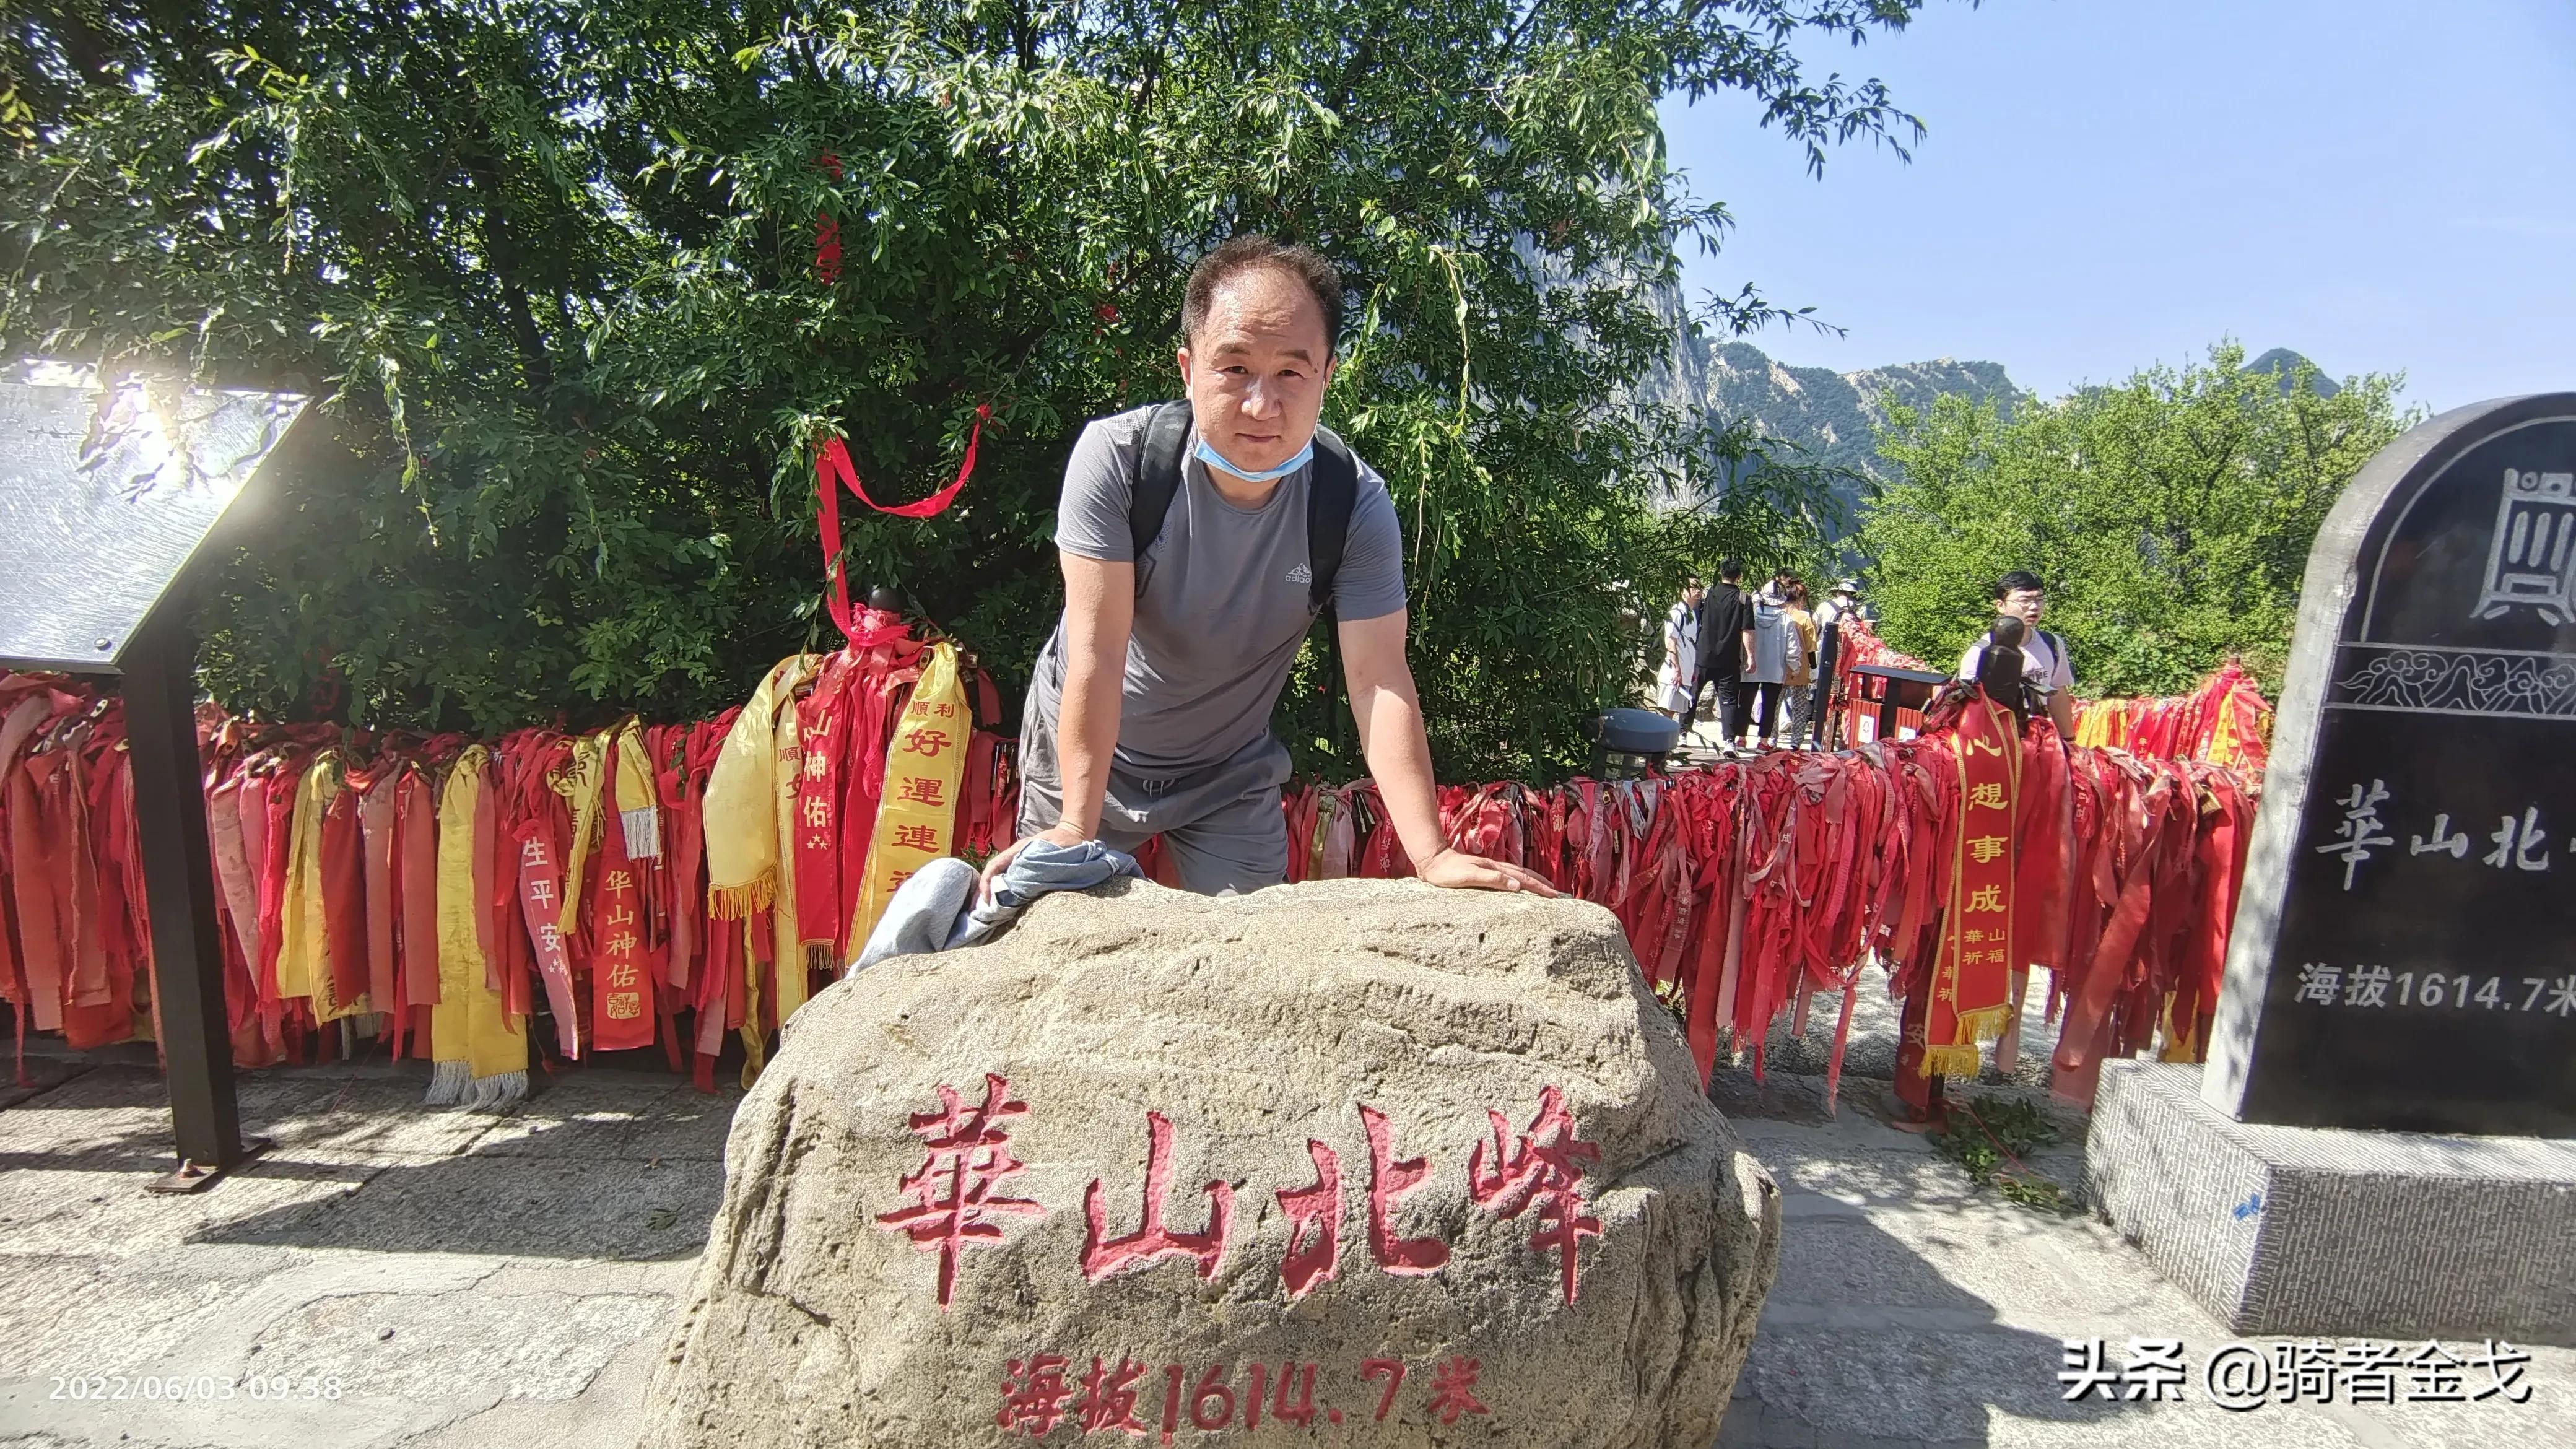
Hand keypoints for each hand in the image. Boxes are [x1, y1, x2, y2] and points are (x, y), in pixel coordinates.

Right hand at [978, 821, 1090, 904]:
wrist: (1073, 834)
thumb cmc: (1065, 840)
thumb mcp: (1055, 847)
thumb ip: (1044, 859)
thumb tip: (1029, 879)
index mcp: (1019, 849)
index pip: (995, 865)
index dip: (987, 882)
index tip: (987, 899)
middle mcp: (1016, 856)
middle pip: (993, 873)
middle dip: (984, 891)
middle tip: (979, 910)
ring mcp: (1020, 862)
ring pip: (1000, 878)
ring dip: (992, 893)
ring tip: (987, 911)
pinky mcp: (1025, 870)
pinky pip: (1011, 881)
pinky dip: (1003, 893)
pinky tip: (1002, 905)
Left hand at [1415, 847, 1560, 896]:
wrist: (1432, 860)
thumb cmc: (1447, 872)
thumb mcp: (1469, 876)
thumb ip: (1492, 880)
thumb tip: (1517, 886)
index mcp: (1495, 868)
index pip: (1522, 879)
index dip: (1539, 887)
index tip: (1553, 894)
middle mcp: (1495, 866)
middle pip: (1524, 874)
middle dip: (1541, 883)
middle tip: (1555, 892)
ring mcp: (1490, 868)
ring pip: (1517, 873)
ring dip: (1532, 880)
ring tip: (1544, 886)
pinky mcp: (1483, 871)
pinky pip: (1507, 875)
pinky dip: (1519, 879)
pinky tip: (1518, 884)